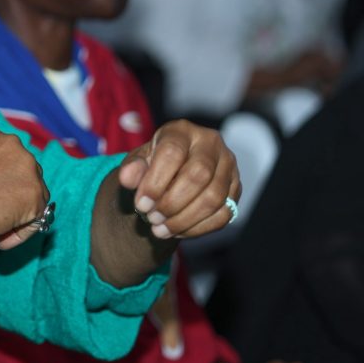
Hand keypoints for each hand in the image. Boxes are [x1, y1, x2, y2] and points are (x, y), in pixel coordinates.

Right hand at [0, 126, 49, 249]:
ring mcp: (27, 168)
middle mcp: (13, 144)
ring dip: (18, 215)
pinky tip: (0, 236)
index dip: (0, 186)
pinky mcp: (35, 193)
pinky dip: (20, 231)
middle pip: (26, 176)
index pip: (8, 162)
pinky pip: (36, 219)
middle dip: (13, 198)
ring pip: (34, 197)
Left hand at [121, 120, 239, 239]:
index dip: (155, 182)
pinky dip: (198, 228)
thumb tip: (128, 178)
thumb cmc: (155, 162)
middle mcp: (211, 143)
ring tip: (161, 229)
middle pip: (198, 175)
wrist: (176, 169)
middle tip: (152, 218)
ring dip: (185, 219)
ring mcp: (228, 166)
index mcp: (182, 131)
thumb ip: (132, 168)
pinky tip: (177, 231)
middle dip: (172, 203)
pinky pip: (224, 214)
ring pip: (214, 197)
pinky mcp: (236, 188)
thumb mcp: (139, 160)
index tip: (141, 204)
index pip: (172, 153)